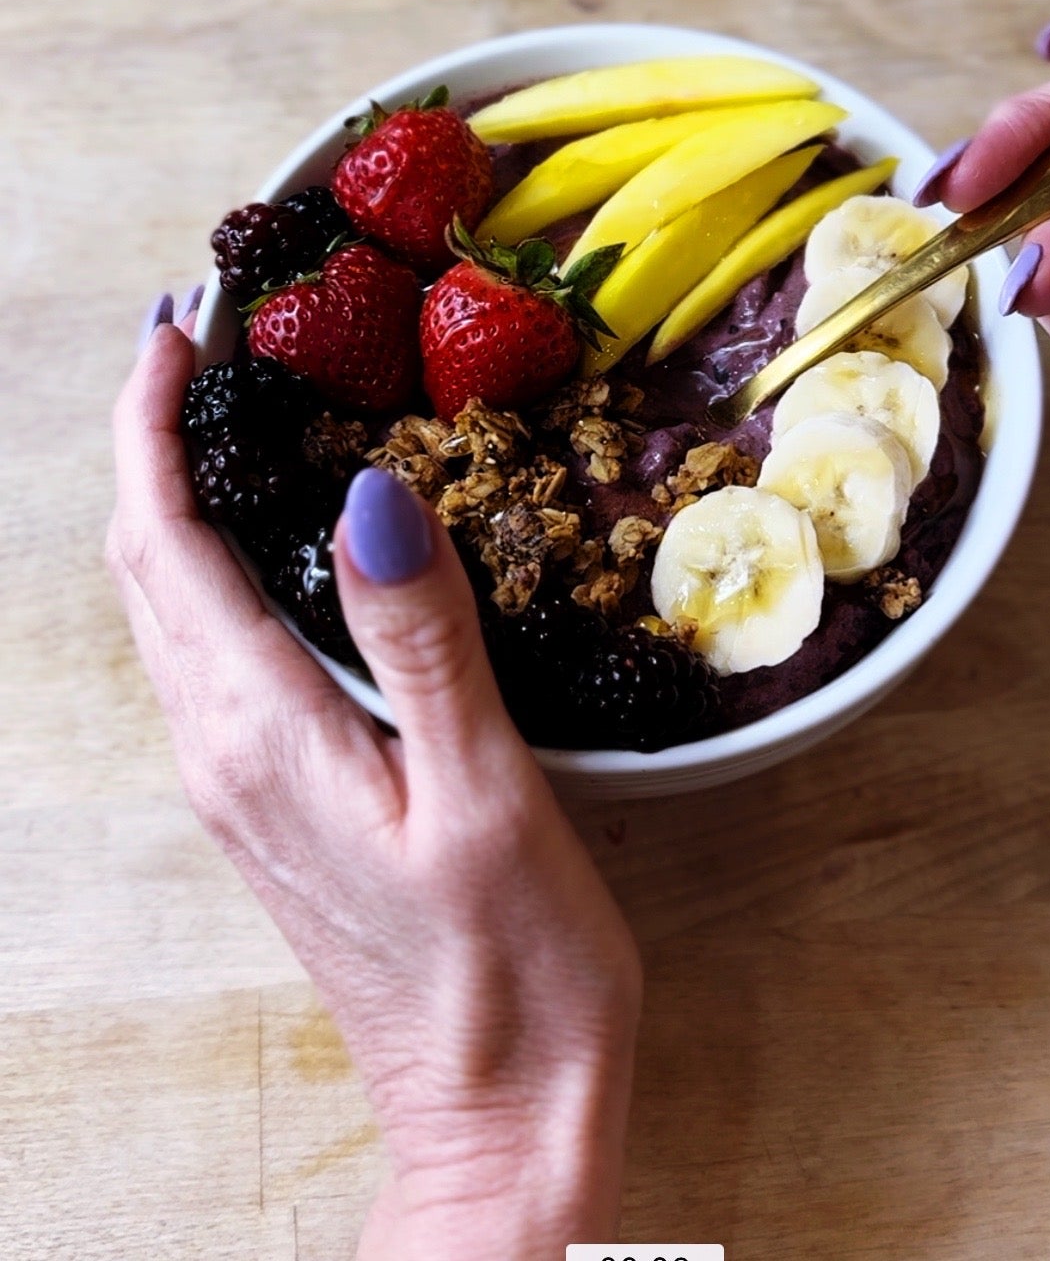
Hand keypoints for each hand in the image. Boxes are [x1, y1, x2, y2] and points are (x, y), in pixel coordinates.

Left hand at [106, 313, 640, 1258]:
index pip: (165, 545)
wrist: (497, 1116)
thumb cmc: (512, 972)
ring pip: (168, 610)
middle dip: (150, 442)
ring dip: (174, 502)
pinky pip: (212, 656)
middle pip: (144, 567)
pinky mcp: (275, 804)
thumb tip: (369, 495)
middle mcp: (225, 752)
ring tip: (225, 414)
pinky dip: (213, 569)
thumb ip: (421, 641)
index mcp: (262, 735)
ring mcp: (242, 784)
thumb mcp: (485, 796)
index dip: (152, 425)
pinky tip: (272, 543)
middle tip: (200, 340)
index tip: (179, 326)